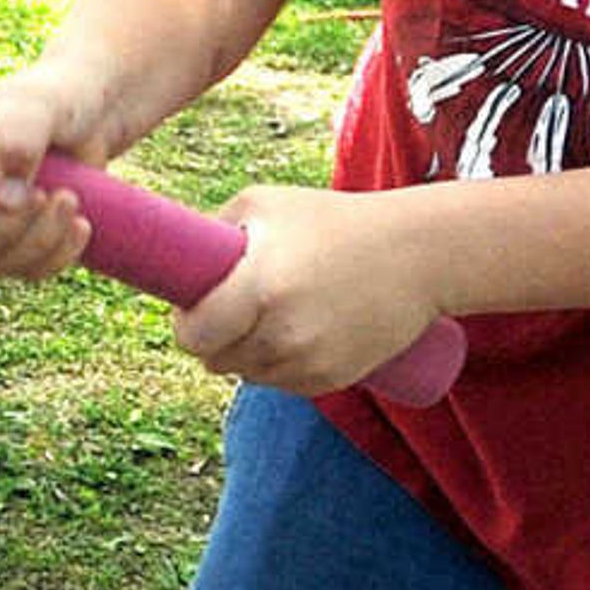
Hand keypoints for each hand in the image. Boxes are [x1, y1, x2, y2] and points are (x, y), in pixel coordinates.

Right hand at [0, 60, 113, 282]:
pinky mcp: (20, 245)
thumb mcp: (34, 106)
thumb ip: (17, 140)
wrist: (90, 113)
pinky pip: (30, 272)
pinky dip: (58, 255)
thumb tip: (6, 201)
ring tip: (71, 198)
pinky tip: (82, 225)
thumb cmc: (51, 98)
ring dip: (37, 242)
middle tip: (43, 194)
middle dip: (3, 231)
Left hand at [169, 183, 447, 394]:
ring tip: (268, 316)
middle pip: (215, 360)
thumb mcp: (266, 204)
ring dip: (245, 355)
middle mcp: (283, 334)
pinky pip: (282, 385)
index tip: (192, 310)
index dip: (186, 325)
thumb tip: (170, 256)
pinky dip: (278, 368)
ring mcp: (310, 362)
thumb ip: (213, 228)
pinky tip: (293, 335)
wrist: (419, 255)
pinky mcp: (333, 380)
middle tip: (230, 310)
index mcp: (260, 289)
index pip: (193, 335)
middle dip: (214, 339)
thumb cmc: (335, 220)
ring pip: (248, 376)